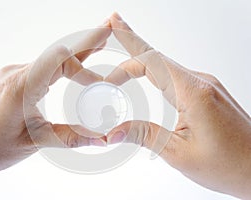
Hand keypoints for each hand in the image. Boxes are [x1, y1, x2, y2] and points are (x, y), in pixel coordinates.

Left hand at [0, 21, 110, 187]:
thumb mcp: (34, 143)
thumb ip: (70, 137)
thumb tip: (102, 139)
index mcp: (20, 89)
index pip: (57, 60)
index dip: (83, 66)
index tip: (100, 83)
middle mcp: (15, 74)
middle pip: (57, 53)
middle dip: (85, 42)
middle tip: (109, 27)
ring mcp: (11, 73)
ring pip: (49, 58)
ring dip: (74, 54)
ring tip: (98, 43)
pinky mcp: (10, 77)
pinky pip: (40, 65)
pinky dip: (60, 64)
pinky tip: (71, 66)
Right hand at [106, 13, 250, 198]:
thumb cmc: (231, 164)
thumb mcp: (179, 153)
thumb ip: (144, 136)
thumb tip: (114, 132)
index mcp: (194, 93)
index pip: (152, 63)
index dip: (125, 63)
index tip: (108, 73)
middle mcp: (201, 82)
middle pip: (158, 56)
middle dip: (133, 40)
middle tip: (114, 22)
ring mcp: (205, 85)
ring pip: (166, 64)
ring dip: (143, 56)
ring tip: (125, 43)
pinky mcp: (206, 93)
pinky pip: (175, 75)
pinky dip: (155, 70)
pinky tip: (147, 71)